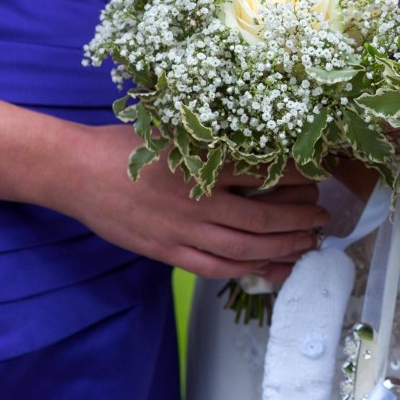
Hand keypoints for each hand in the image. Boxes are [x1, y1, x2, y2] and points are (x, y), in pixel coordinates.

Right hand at [52, 124, 326, 283]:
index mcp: (202, 164)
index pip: (265, 172)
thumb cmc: (126, 146)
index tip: (319, 176)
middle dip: (300, 218)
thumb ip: (214, 139)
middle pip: (264, 216)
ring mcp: (183, 231)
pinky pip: (217, 268)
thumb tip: (260, 141)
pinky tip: (272, 266)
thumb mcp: (175, 131)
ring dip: (284, 247)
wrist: (77, 171)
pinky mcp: (168, 253)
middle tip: (323, 216)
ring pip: (246, 246)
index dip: (298, 178)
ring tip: (308, 243)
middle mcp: (198, 201)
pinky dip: (249, 269)